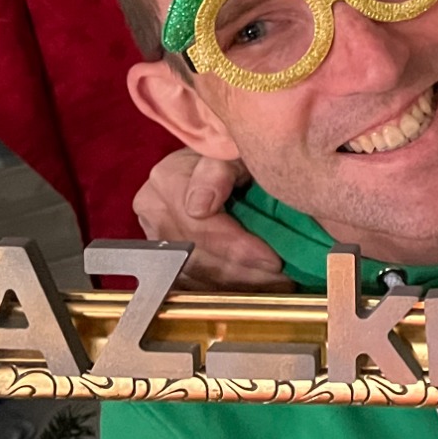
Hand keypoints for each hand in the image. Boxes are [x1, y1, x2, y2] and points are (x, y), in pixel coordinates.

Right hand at [133, 150, 292, 291]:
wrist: (231, 163)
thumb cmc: (238, 151)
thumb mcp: (236, 150)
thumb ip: (217, 171)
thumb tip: (198, 208)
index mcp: (167, 180)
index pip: (198, 226)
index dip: (237, 246)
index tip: (273, 259)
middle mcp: (154, 210)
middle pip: (196, 256)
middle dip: (243, 271)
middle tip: (282, 279)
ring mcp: (156, 236)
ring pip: (196, 276)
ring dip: (238, 285)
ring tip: (276, 285)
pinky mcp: (165, 256)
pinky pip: (194, 284)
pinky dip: (227, 288)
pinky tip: (256, 286)